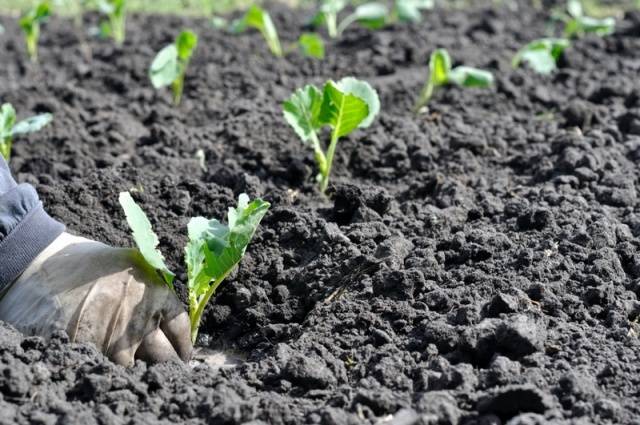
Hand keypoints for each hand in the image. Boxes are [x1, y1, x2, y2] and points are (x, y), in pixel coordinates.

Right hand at [0, 232, 191, 365]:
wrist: (43, 267)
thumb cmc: (89, 264)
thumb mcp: (133, 263)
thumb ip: (155, 287)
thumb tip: (172, 314)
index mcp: (156, 292)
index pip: (180, 328)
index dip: (183, 346)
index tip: (182, 355)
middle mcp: (141, 316)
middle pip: (166, 355)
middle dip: (168, 364)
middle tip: (166, 368)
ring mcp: (115, 337)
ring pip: (140, 368)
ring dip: (142, 371)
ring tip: (141, 370)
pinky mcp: (91, 351)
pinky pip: (111, 372)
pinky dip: (116, 373)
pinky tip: (113, 366)